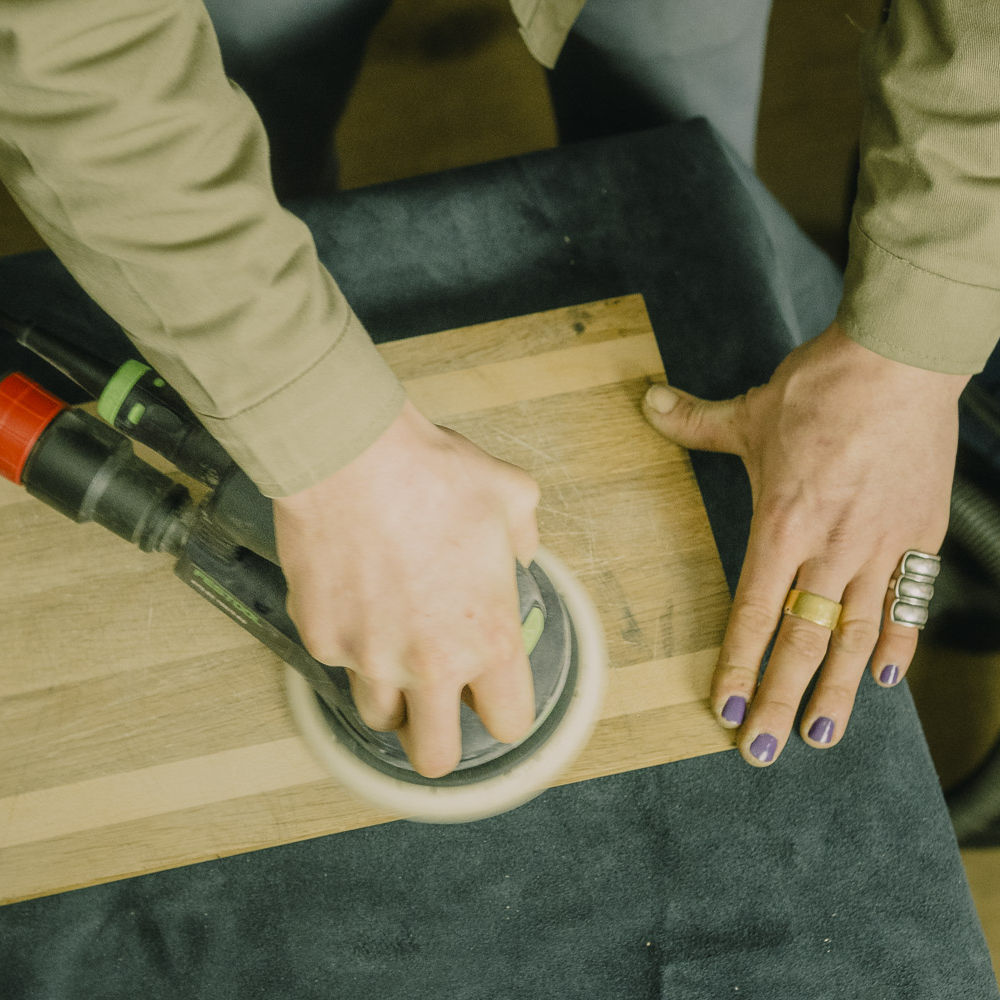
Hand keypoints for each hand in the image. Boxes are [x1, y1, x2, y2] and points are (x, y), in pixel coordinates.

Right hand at [273, 400, 539, 777]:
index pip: (510, 722)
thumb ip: (525, 538)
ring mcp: (370, 658)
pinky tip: (354, 598)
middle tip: (437, 712)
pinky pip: (338, 661)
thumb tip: (521, 553)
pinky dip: (348, 642)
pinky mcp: (322, 640)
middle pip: (437, 757)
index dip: (504, 712)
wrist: (352, 452)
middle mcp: (431, 663)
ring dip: (391, 696)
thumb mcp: (511, 496)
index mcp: (488, 637)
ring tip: (393, 648)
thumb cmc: (435, 472)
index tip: (493, 699)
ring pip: (379, 718)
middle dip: (441, 742)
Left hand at [643, 321, 968, 765]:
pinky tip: (883, 679)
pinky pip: (906, 603)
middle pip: (801, 643)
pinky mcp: (918, 535)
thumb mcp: (749, 411)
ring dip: (837, 693)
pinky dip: (896, 644)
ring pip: (856, 638)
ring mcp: (879, 548)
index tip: (724, 709)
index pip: (752, 613)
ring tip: (822, 738)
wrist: (899, 362)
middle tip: (762, 750)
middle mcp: (829, 550)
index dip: (737, 666)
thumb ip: (695, 421)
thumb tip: (649, 402)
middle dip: (779, 701)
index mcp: (781, 526)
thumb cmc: (821, 389)